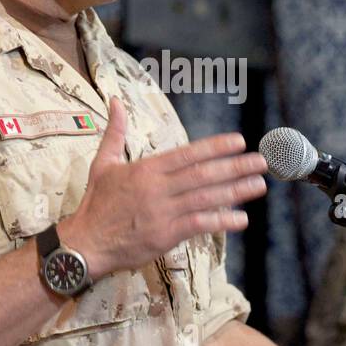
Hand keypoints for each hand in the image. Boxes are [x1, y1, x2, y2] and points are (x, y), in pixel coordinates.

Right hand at [58, 97, 267, 278]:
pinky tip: (241, 218)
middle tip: (261, 161)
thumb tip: (115, 101)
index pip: (186, 154)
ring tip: (259, 185)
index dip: (214, 147)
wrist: (84, 244)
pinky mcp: (165, 236)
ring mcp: (163, 213)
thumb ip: (115, 133)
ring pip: (205, 199)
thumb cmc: (96, 204)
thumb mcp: (103, 164)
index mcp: (146, 170)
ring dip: (235, 191)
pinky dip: (221, 222)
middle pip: (202, 175)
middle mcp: (157, 189)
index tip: (239, 141)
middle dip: (234, 167)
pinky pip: (198, 225)